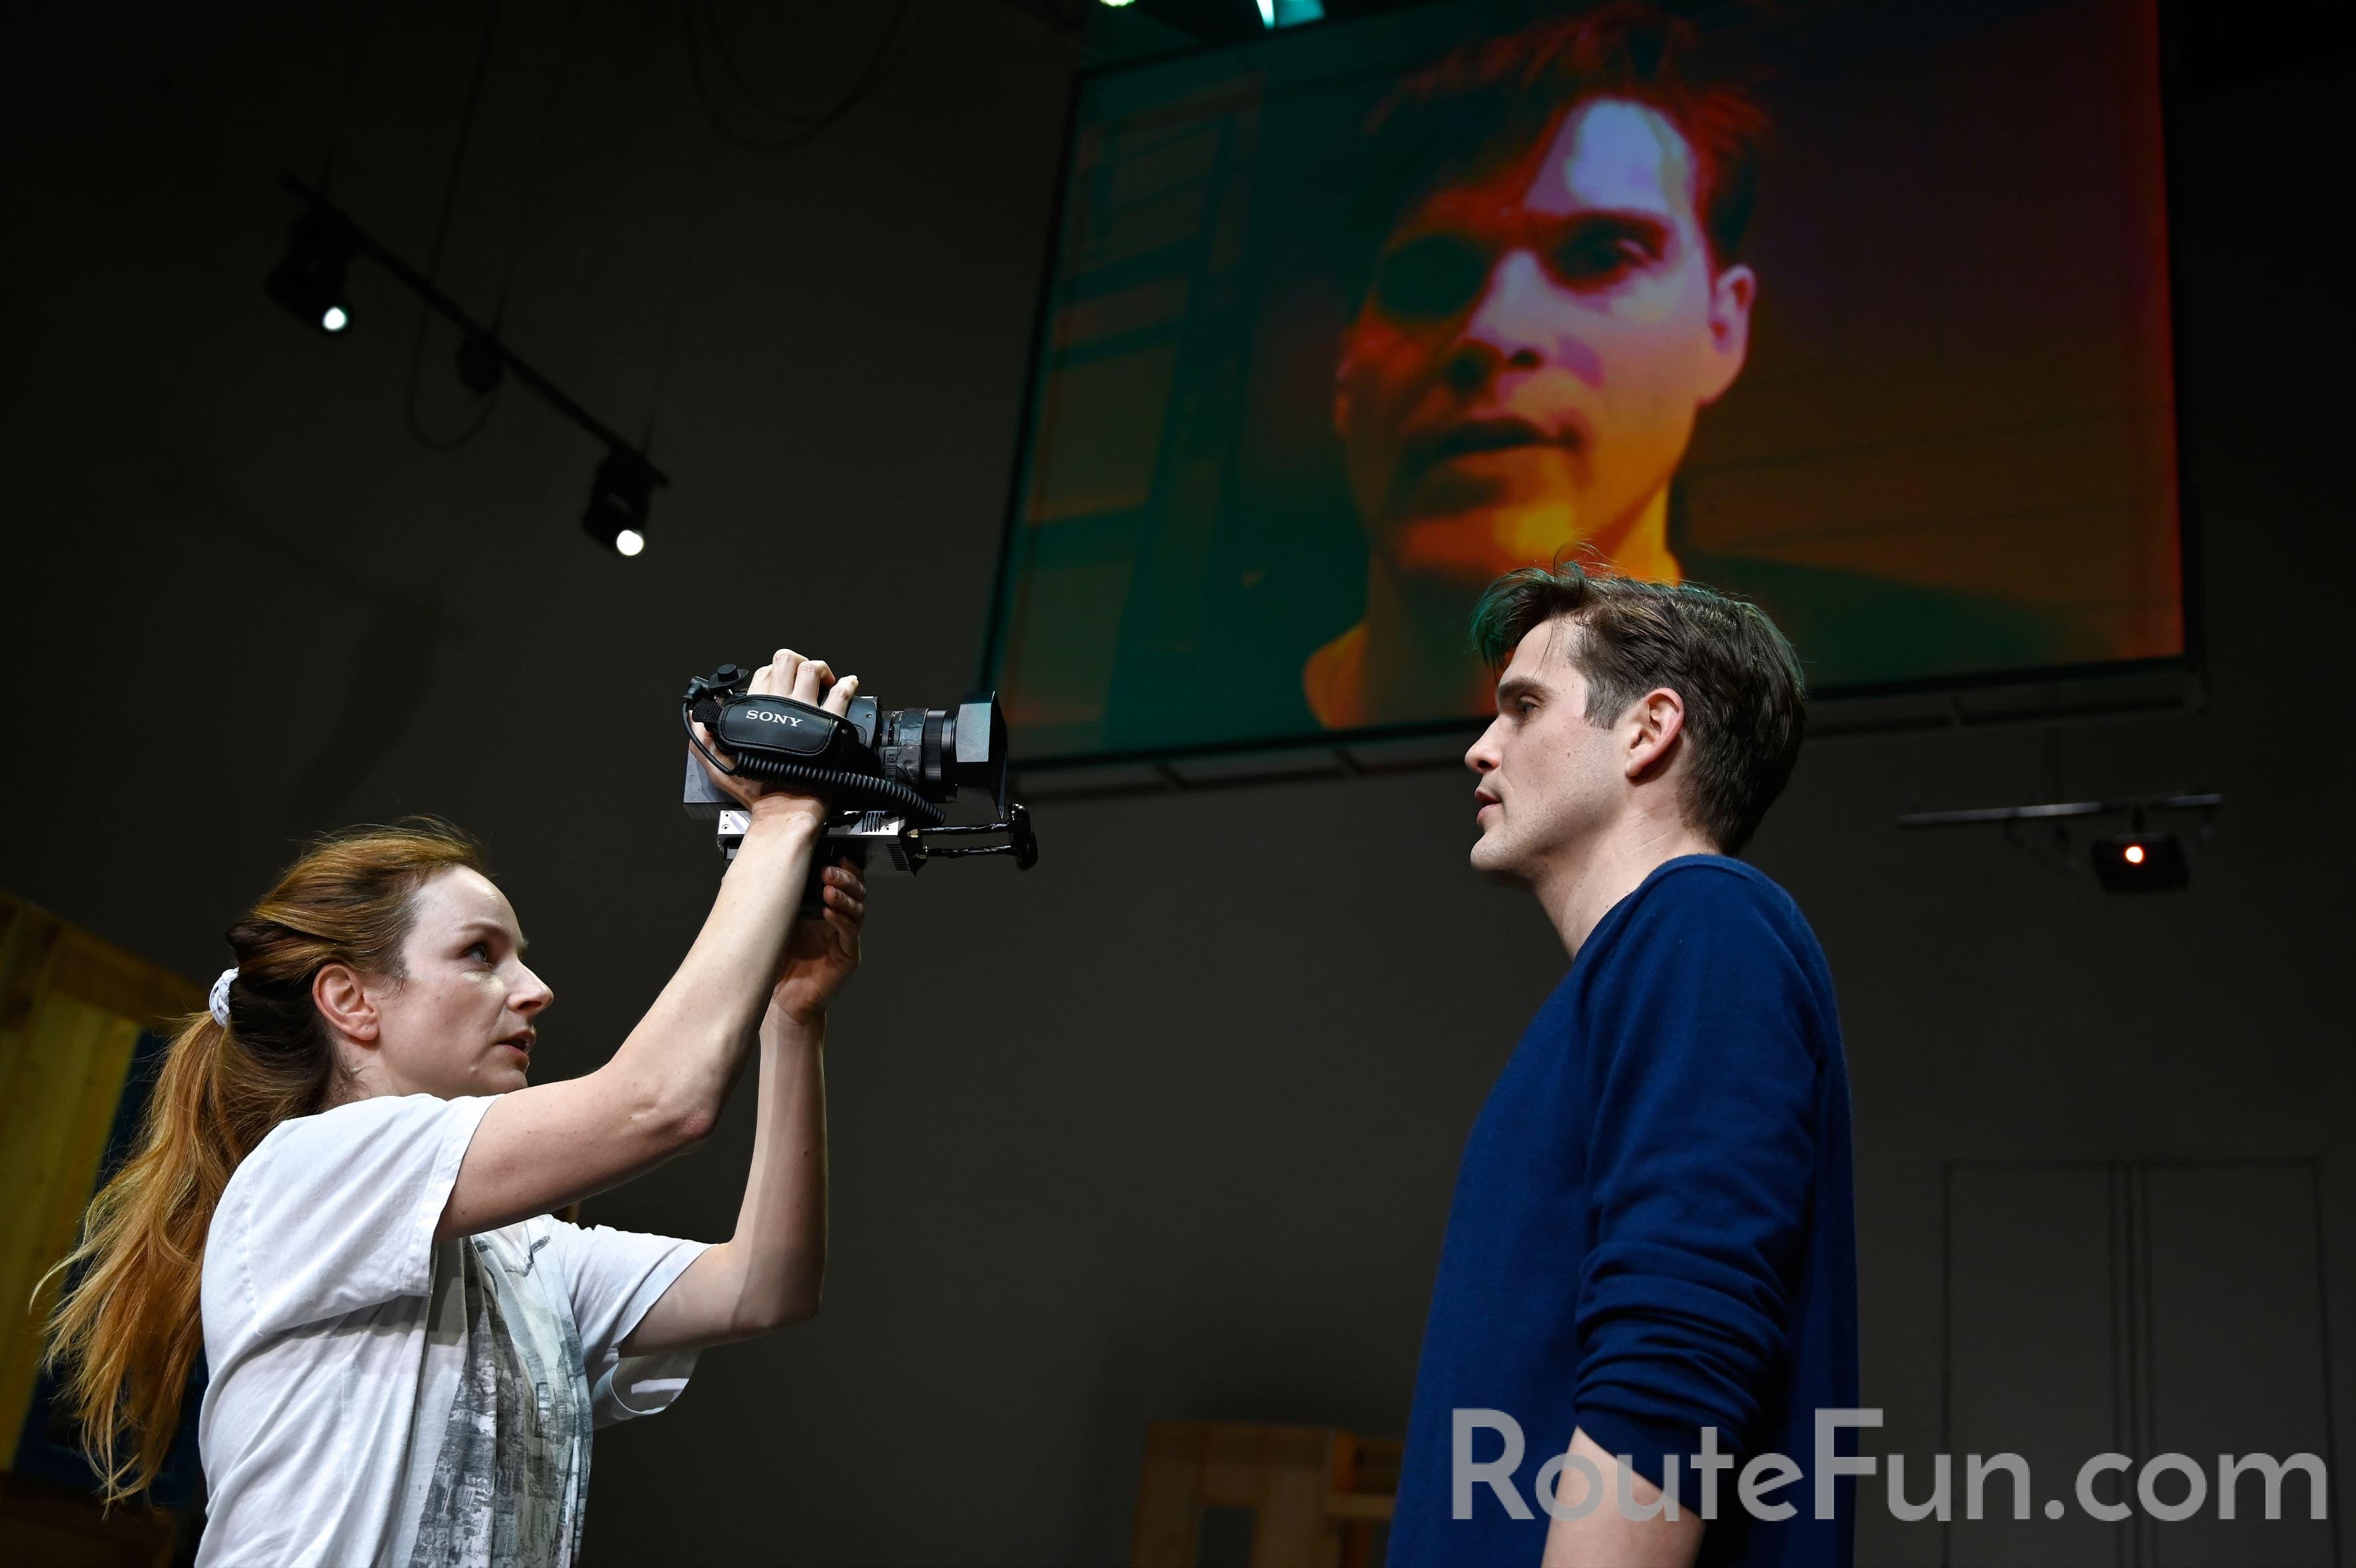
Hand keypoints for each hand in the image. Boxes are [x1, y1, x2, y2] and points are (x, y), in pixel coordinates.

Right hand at [693, 649, 858, 827]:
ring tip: (825, 680)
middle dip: (795, 661)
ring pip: (812, 670)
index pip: (763, 674)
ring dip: (820, 669)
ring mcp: (806, 713)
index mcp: (755, 710)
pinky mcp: (828, 725)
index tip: (780, 683)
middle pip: (787, 661)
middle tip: (802, 675)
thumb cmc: (756, 790)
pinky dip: (847, 685)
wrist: (784, 808)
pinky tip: (849, 684)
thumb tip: (697, 716)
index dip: (772, 673)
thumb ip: (704, 738)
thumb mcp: (718, 764)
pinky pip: (840, 695)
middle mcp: (781, 705)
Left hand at [772, 859, 864, 1025]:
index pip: (841, 880)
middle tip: (828, 871)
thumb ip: (785, 899)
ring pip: (857, 909)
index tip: (830, 852)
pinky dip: (841, 921)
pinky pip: (849, 935)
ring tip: (829, 889)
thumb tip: (774, 866)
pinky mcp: (848, 957)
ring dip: (844, 897)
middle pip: (855, 890)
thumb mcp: (780, 921)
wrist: (783, 998)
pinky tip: (829, 913)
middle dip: (844, 877)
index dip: (841, 865)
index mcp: (823, 906)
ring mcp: (845, 938)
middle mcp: (838, 920)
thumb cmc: (780, 959)